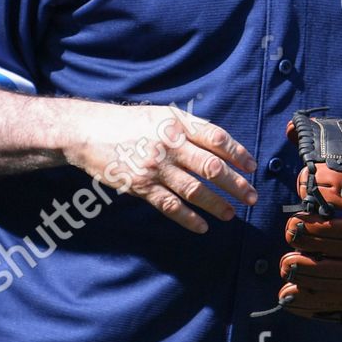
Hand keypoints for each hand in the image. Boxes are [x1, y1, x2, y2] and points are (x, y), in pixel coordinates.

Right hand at [63, 101, 257, 232]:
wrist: (89, 132)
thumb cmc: (130, 123)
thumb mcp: (162, 115)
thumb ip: (190, 128)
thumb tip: (221, 145)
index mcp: (178, 124)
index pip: (217, 138)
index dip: (238, 153)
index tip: (252, 167)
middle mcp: (170, 145)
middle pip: (212, 167)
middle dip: (236, 184)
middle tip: (252, 197)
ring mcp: (155, 167)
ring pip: (194, 190)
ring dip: (217, 204)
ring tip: (231, 214)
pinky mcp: (141, 186)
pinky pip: (170, 206)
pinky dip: (189, 219)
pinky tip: (202, 226)